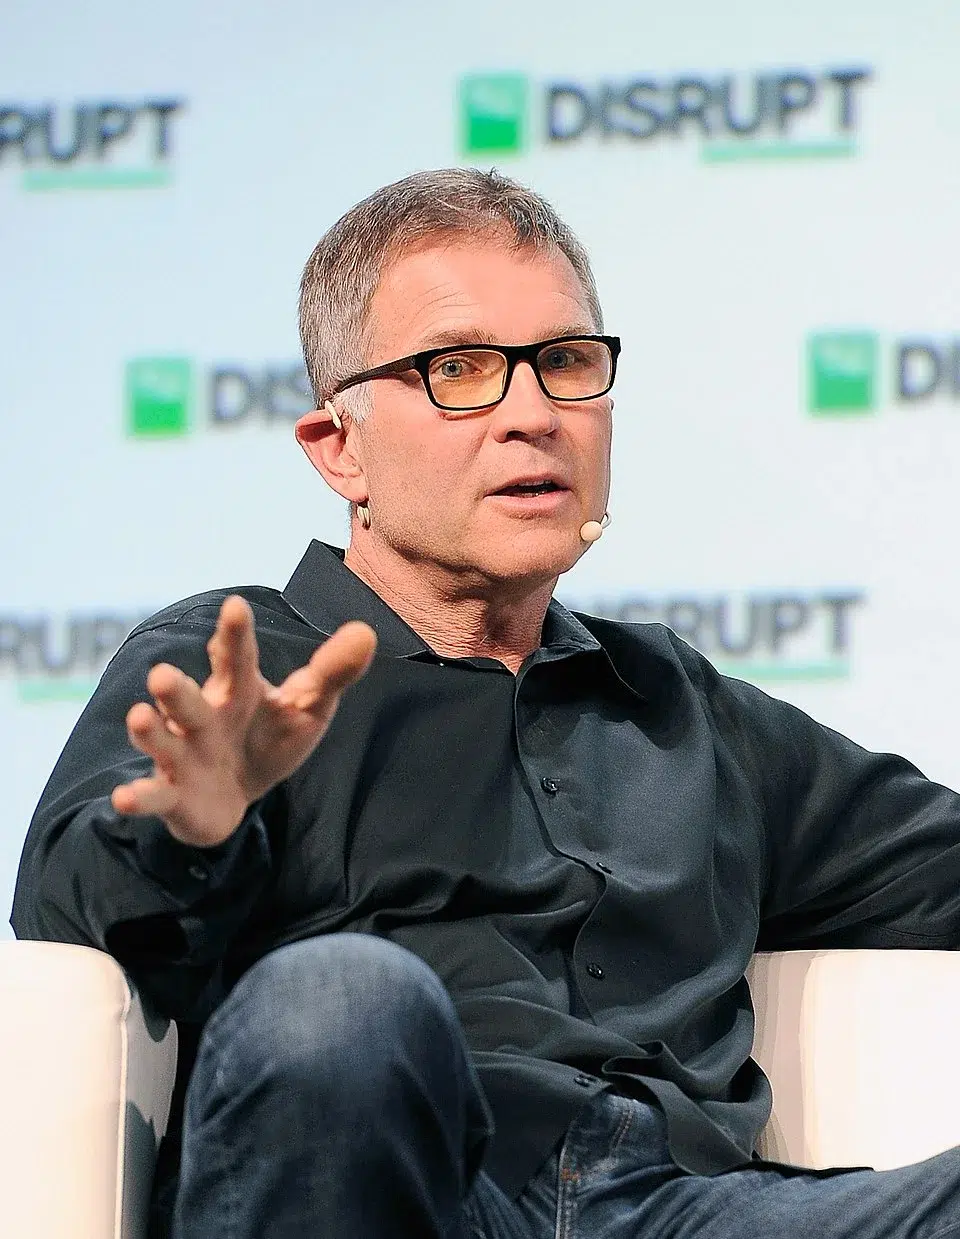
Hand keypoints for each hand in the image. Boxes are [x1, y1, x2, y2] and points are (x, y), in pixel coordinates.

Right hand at [111, 595, 376, 846]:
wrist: (233, 797)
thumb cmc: (268, 739)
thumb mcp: (307, 708)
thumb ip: (332, 673)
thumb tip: (367, 631)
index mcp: (236, 690)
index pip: (237, 659)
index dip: (235, 635)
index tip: (236, 608)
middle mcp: (202, 717)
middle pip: (189, 700)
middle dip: (177, 689)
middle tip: (162, 674)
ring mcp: (182, 754)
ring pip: (163, 740)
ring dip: (150, 731)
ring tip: (140, 715)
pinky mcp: (172, 793)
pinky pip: (152, 795)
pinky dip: (137, 796)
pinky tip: (123, 797)